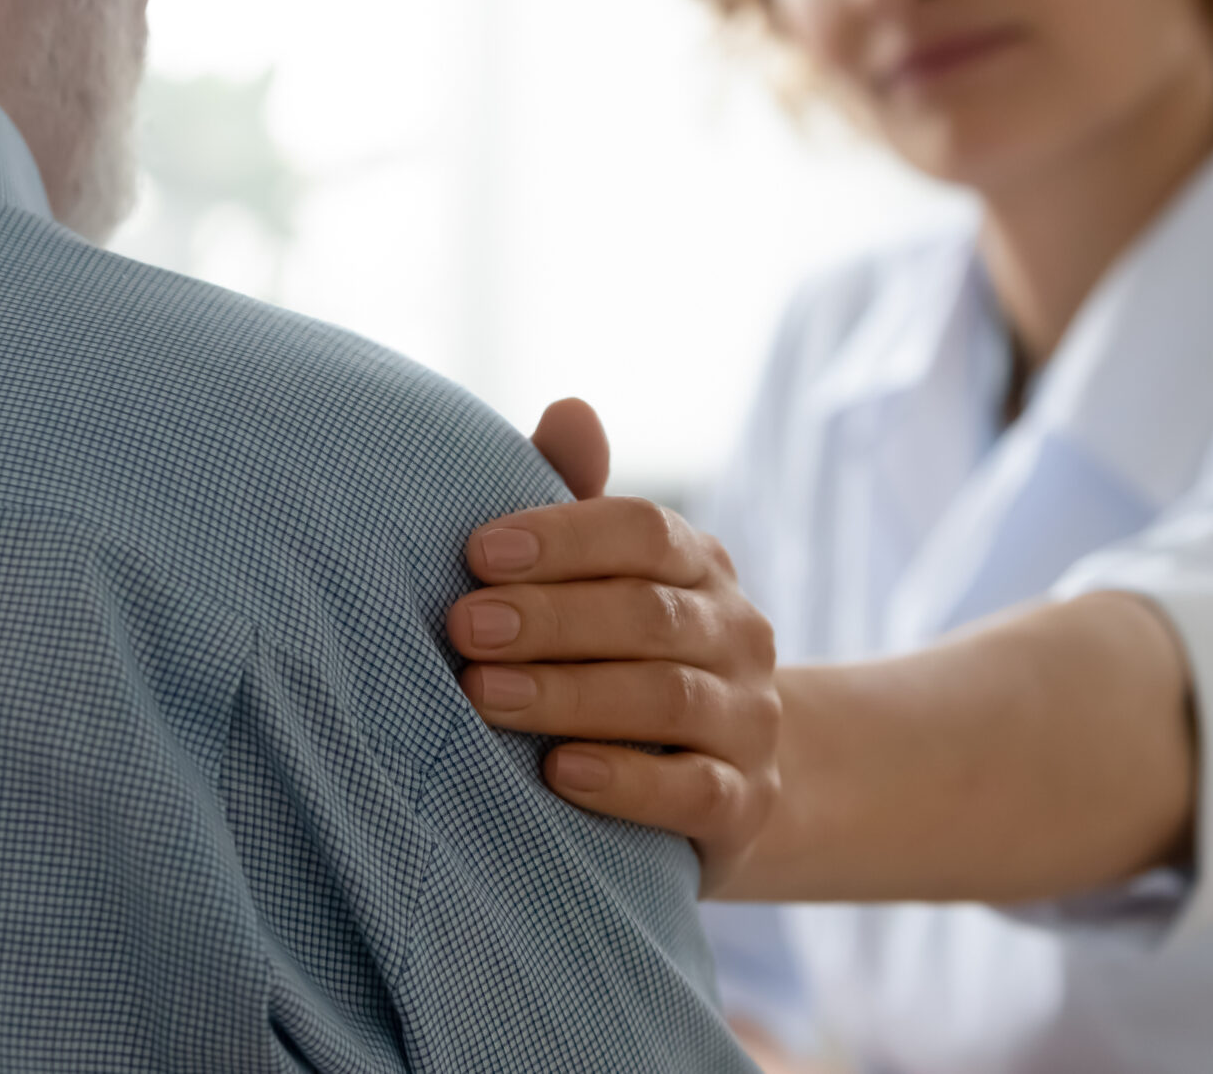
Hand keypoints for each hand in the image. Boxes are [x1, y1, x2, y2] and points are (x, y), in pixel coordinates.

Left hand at [449, 398, 779, 892]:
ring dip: (570, 694)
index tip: (476, 551)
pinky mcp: (745, 804)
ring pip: (667, 699)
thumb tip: (570, 409)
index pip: (645, 531)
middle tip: (463, 627)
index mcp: (700, 567)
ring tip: (484, 694)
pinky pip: (694, 790)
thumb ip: (578, 506)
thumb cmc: (626, 660)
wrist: (725, 780)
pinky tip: (559, 773)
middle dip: (550, 618)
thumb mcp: (606, 582)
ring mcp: (749, 721)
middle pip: (649, 614)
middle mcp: (738, 634)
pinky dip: (626, 781)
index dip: (564, 536)